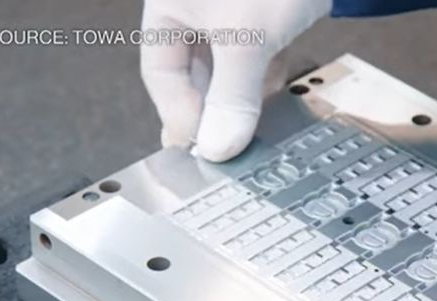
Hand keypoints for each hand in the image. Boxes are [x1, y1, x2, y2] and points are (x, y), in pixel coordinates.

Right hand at [140, 0, 331, 161]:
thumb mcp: (246, 36)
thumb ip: (232, 94)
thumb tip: (218, 147)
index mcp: (169, 7)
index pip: (162, 76)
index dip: (181, 116)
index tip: (204, 149)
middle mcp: (195, 11)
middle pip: (192, 76)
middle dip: (210, 112)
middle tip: (224, 150)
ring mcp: (231, 15)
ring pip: (226, 71)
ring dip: (239, 101)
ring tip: (251, 134)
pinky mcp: (264, 19)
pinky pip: (255, 61)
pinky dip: (264, 82)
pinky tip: (274, 101)